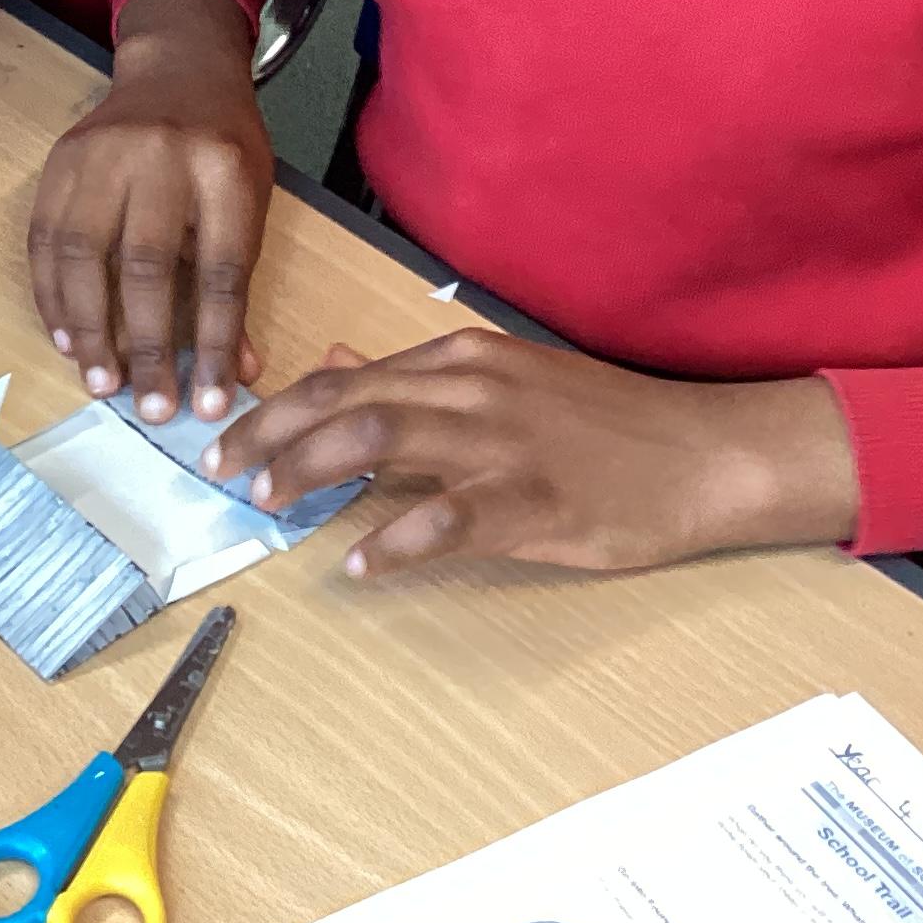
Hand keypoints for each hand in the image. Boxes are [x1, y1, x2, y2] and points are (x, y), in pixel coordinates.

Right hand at [28, 0, 272, 426]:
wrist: (178, 68)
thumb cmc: (223, 147)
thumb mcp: (252, 202)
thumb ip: (239, 285)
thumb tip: (241, 372)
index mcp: (223, 168)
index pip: (220, 269)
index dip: (215, 341)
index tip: (213, 403)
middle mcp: (159, 156)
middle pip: (147, 265)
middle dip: (148, 346)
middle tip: (150, 408)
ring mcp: (102, 153)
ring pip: (83, 253)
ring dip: (89, 329)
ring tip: (101, 384)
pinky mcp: (60, 159)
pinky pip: (45, 238)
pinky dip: (52, 296)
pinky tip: (65, 339)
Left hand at [201, 335, 861, 576]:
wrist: (702, 453)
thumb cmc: (605, 425)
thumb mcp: (506, 377)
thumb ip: (418, 376)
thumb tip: (337, 362)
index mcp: (461, 357)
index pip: (345, 375)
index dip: (276, 407)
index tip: (228, 438)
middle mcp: (472, 388)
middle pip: (344, 402)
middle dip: (269, 435)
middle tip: (220, 473)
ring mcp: (502, 443)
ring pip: (379, 442)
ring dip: (310, 472)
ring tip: (267, 504)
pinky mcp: (534, 501)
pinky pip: (446, 519)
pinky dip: (393, 541)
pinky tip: (358, 564)